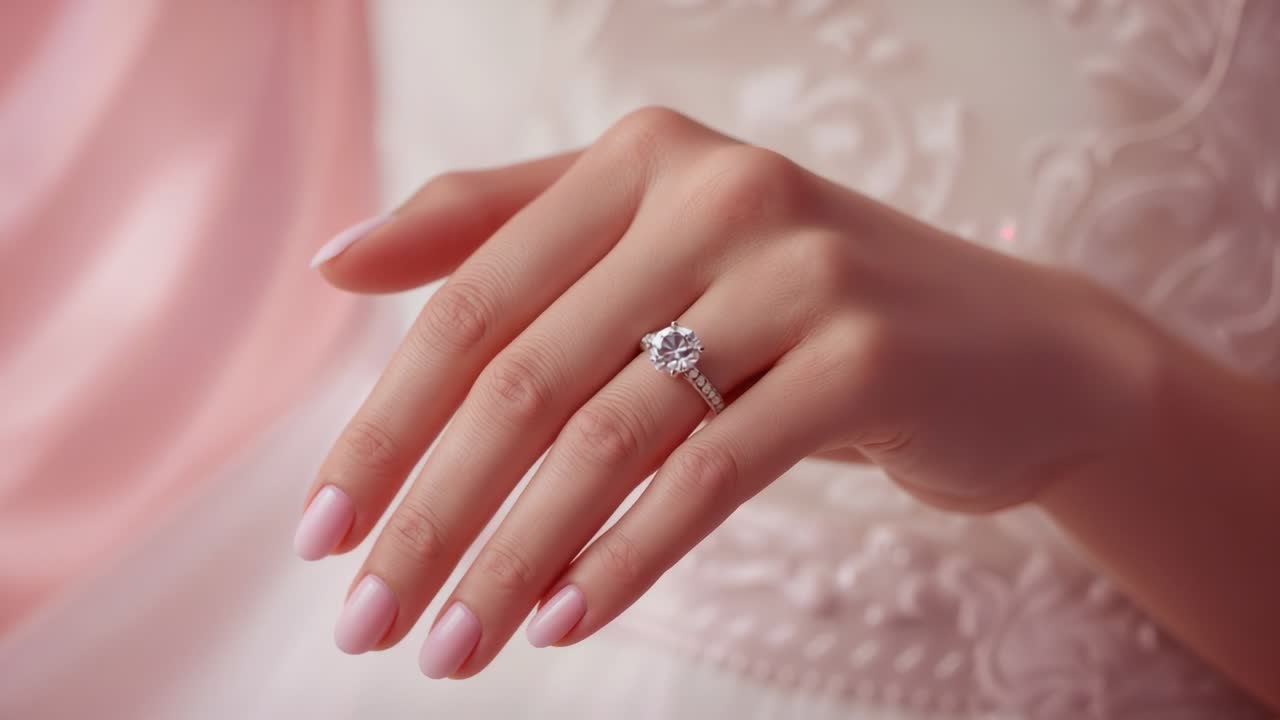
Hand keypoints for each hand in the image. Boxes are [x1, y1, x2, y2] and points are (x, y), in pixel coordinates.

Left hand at [295, 108, 1161, 677]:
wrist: (1014, 350)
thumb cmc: (802, 309)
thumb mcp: (661, 248)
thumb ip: (507, 233)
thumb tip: (339, 262)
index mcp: (640, 158)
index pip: (470, 299)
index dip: (384, 421)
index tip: (323, 529)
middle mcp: (713, 191)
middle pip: (522, 375)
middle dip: (427, 511)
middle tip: (366, 619)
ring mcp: (796, 271)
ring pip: (605, 436)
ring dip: (510, 557)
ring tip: (451, 647)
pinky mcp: (864, 358)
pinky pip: (707, 476)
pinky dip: (623, 558)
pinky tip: (561, 620)